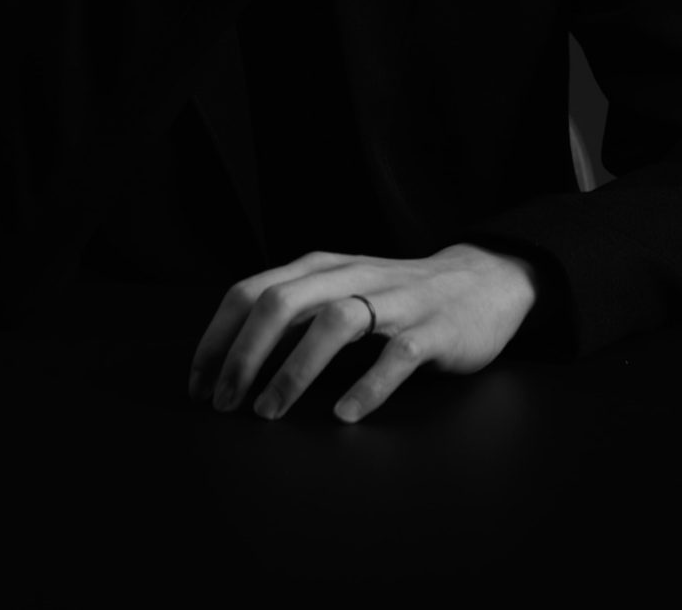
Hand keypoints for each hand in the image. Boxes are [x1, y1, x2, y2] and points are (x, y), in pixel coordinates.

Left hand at [185, 244, 538, 423]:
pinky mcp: (434, 331)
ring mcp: (396, 302)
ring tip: (270, 412)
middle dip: (244, 355)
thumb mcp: (339, 290)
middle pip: (283, 302)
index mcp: (322, 267)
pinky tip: (344, 414)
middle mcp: (352, 276)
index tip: (198, 386)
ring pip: (336, 322)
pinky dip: (367, 385)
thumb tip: (230, 359)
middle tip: (225, 403)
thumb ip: (293, 313)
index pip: (251, 291)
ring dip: (294, 370)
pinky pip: (397, 356)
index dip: (217, 339)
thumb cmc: (397, 298)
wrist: (483, 283)